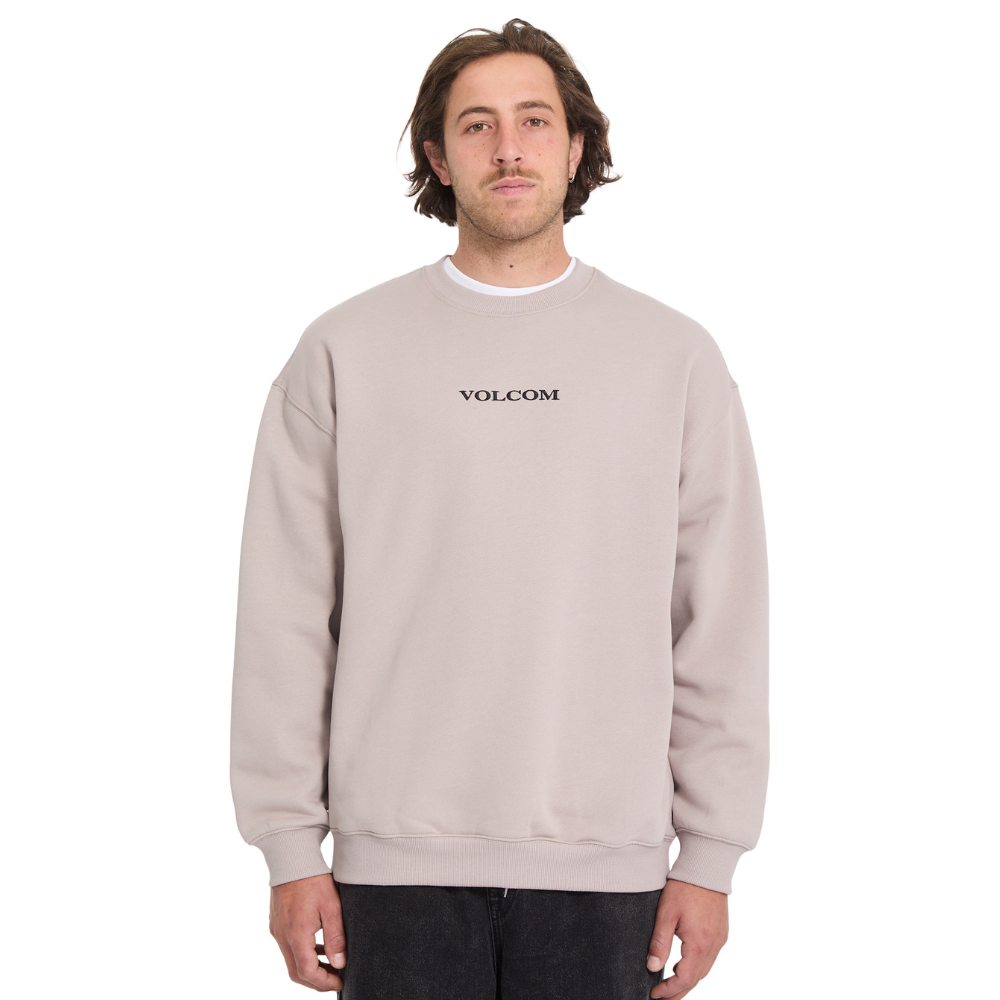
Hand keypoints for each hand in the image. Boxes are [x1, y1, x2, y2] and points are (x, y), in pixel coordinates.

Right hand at [269, 873, 346, 991]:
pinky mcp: (276, 922)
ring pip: (291, 961)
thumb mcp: (331, 906)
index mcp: (296, 933)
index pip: (307, 972)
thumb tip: (340, 962)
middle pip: (296, 972)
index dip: (324, 982)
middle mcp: (282, 935)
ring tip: (331, 965)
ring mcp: (276, 929)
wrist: (292, 857)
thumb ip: (336, 937)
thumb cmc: (313, 879)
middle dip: (316, 981)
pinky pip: (288, 947)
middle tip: (335, 979)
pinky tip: (319, 947)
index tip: (340, 982)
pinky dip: (303, 953)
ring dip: (310, 967)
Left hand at [646, 878, 727, 998]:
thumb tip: (652, 967)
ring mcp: (720, 939)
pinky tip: (685, 965)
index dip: (669, 991)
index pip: (685, 979)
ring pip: (705, 970)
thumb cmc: (685, 887)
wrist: (706, 867)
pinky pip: (710, 958)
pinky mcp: (721, 932)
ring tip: (671, 986)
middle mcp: (713, 945)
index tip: (655, 995)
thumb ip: (659, 942)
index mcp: (699, 944)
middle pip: (697, 979)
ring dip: (688, 980)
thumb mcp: (666, 914)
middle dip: (679, 992)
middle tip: (662, 998)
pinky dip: (697, 967)